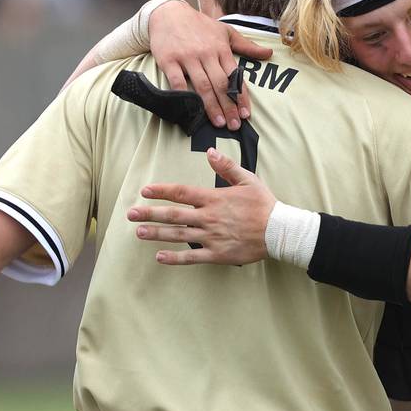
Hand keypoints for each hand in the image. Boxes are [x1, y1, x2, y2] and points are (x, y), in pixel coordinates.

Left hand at [128, 148, 276, 265]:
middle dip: (150, 213)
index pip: (182, 193)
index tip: (145, 191)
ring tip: (138, 232)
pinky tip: (159, 257)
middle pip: (173, 215)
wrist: (279, 231)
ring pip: (178, 235)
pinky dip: (174, 258)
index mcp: (214, 198)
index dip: (162, 191)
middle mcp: (209, 217)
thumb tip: (210, 152)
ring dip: (156, 233)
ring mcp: (212, 236)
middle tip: (130, 213)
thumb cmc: (264, 204)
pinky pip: (192, 257)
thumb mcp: (248, 180)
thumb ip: (227, 167)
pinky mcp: (217, 254)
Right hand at [149, 0, 272, 129]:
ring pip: (202, 85)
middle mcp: (206, 54)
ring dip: (212, 106)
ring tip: (219, 122)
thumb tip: (269, 53)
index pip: (235, 76)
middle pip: (221, 84)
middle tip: (235, 125)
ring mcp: (188, 57)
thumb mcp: (226, 31)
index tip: (246, 114)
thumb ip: (247, 45)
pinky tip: (190, 109)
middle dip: (229, 106)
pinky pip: (177, 81)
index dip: (242, 97)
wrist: (168, 13)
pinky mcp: (169, 60)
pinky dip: (184, 96)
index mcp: (221, 49)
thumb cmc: (199, 25)